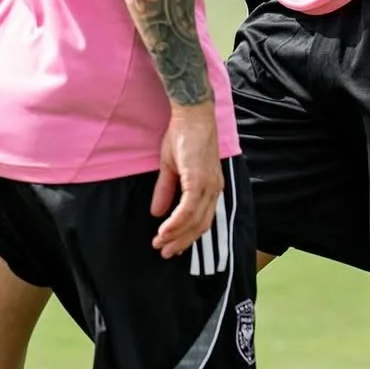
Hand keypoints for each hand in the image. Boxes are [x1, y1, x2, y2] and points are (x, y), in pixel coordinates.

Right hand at [150, 101, 222, 259]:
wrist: (191, 115)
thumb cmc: (182, 136)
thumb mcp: (170, 166)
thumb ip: (166, 190)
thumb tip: (156, 212)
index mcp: (210, 188)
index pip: (201, 220)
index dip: (186, 235)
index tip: (171, 246)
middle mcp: (213, 190)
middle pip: (200, 226)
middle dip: (181, 242)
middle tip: (165, 253)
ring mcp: (208, 186)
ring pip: (194, 221)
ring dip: (176, 235)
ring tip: (161, 244)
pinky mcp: (199, 180)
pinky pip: (188, 209)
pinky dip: (176, 222)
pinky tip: (164, 229)